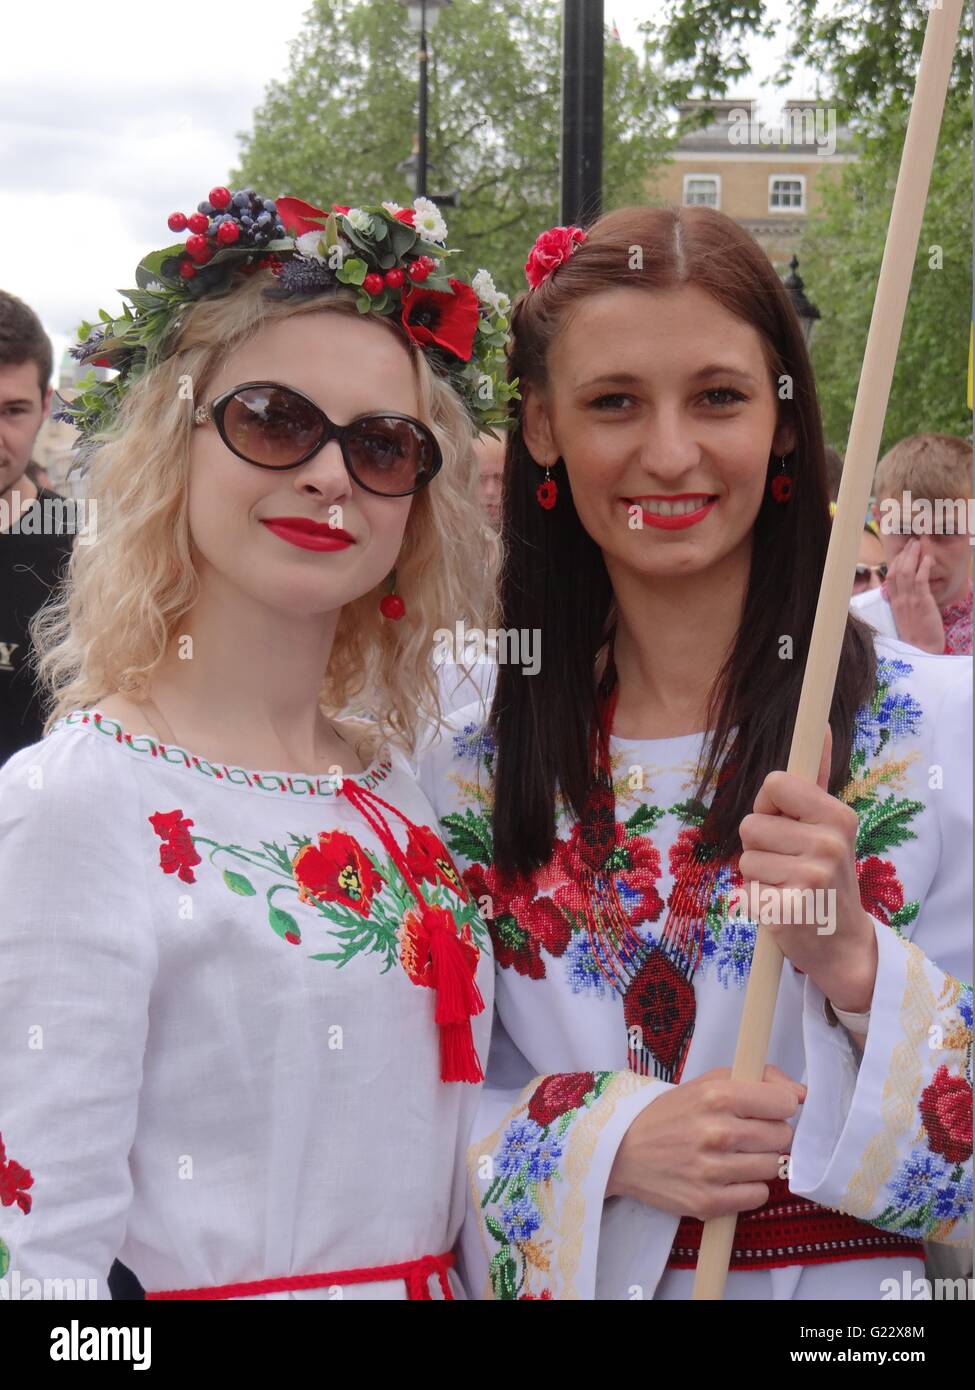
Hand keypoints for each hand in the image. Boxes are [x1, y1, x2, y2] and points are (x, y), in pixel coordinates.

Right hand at [605, 1064, 804, 1217]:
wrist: (623, 1150)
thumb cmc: (671, 1114)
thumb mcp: (707, 1083)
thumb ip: (757, 1079)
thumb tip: (801, 1093)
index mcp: (717, 1095)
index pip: (784, 1103)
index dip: (781, 1106)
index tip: (769, 1109)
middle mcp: (717, 1132)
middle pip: (782, 1137)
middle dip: (772, 1134)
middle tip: (749, 1133)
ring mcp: (713, 1170)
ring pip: (773, 1167)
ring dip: (760, 1161)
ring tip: (737, 1155)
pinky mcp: (708, 1202)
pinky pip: (758, 1196)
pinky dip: (749, 1187)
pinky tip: (730, 1176)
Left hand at [737, 725, 877, 1012]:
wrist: (840, 941)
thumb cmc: (826, 874)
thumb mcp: (829, 824)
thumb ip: (817, 777)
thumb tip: (818, 726)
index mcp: (837, 815)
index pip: (774, 783)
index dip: (769, 805)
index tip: (785, 823)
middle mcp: (829, 843)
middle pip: (751, 824)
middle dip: (760, 845)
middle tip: (788, 863)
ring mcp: (812, 877)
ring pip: (745, 859)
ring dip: (758, 875)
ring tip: (786, 886)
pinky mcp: (790, 909)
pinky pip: (746, 891)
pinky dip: (757, 902)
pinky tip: (783, 908)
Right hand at [885, 539, 944, 651]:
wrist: (922, 650)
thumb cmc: (917, 637)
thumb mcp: (906, 618)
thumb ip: (904, 604)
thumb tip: (906, 593)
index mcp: (894, 603)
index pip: (891, 577)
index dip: (896, 561)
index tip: (903, 552)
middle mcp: (899, 599)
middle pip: (897, 570)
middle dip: (905, 553)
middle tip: (913, 542)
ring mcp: (909, 600)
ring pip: (906, 571)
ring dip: (913, 555)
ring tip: (918, 544)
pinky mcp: (922, 602)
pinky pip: (920, 580)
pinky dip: (923, 567)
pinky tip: (928, 559)